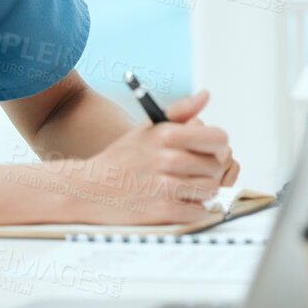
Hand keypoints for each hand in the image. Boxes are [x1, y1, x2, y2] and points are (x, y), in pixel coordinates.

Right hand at [66, 90, 238, 222]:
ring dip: (201, 192)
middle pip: (216, 167)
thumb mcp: (148, 129)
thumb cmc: (123, 157)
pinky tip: (176, 202)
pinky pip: (198, 212)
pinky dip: (191, 210)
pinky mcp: (162, 212)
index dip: (217, 146)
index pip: (219, 139)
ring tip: (183, 187)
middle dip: (208, 171)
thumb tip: (206, 95)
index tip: (208, 151)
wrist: (89, 189)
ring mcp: (164, 187)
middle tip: (192, 172)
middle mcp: (167, 159)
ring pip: (210, 190)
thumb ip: (181, 112)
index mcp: (167, 134)